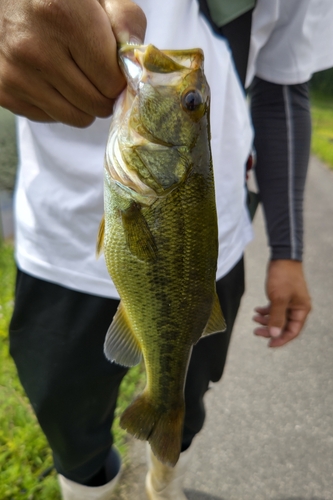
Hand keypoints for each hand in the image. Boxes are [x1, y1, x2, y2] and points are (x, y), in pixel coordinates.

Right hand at [0, 0, 145, 125]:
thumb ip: (126, 23)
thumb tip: (135, 67)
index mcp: (62, 16)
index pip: (112, 82)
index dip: (118, 76)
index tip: (112, 64)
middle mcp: (35, 49)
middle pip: (96, 104)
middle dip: (104, 93)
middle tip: (96, 72)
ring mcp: (16, 74)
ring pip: (75, 118)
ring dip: (83, 104)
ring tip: (74, 75)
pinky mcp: (3, 91)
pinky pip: (50, 118)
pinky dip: (57, 104)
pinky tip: (50, 78)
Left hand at [253, 260, 311, 347]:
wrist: (282, 257)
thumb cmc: (283, 277)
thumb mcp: (278, 299)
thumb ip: (276, 317)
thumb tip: (274, 334)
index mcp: (301, 310)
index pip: (293, 331)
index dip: (281, 339)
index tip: (268, 344)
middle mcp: (298, 308)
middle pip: (284, 325)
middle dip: (270, 330)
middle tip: (256, 332)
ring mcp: (290, 302)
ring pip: (278, 317)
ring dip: (266, 320)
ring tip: (254, 319)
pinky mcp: (283, 296)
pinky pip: (275, 308)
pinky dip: (266, 311)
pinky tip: (257, 310)